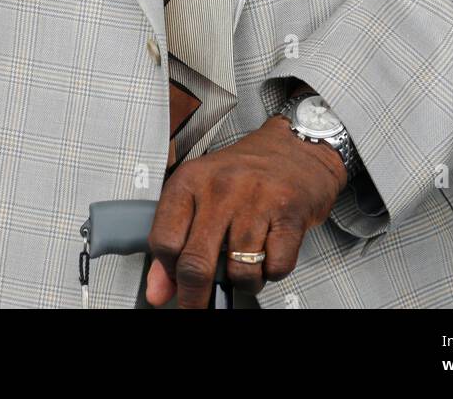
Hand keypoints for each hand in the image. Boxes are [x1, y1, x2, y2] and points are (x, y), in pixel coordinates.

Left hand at [144, 115, 346, 307]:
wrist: (296, 148)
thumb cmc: (245, 173)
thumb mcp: (200, 195)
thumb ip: (173, 240)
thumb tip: (157, 291)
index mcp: (191, 180)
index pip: (164, 240)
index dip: (167, 271)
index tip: (175, 280)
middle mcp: (221, 187)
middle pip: (196, 263)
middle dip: (195, 296)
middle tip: (198, 305)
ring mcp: (256, 199)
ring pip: (239, 272)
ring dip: (242, 282)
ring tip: (244, 265)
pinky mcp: (289, 213)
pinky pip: (275, 267)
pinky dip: (272, 272)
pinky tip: (269, 251)